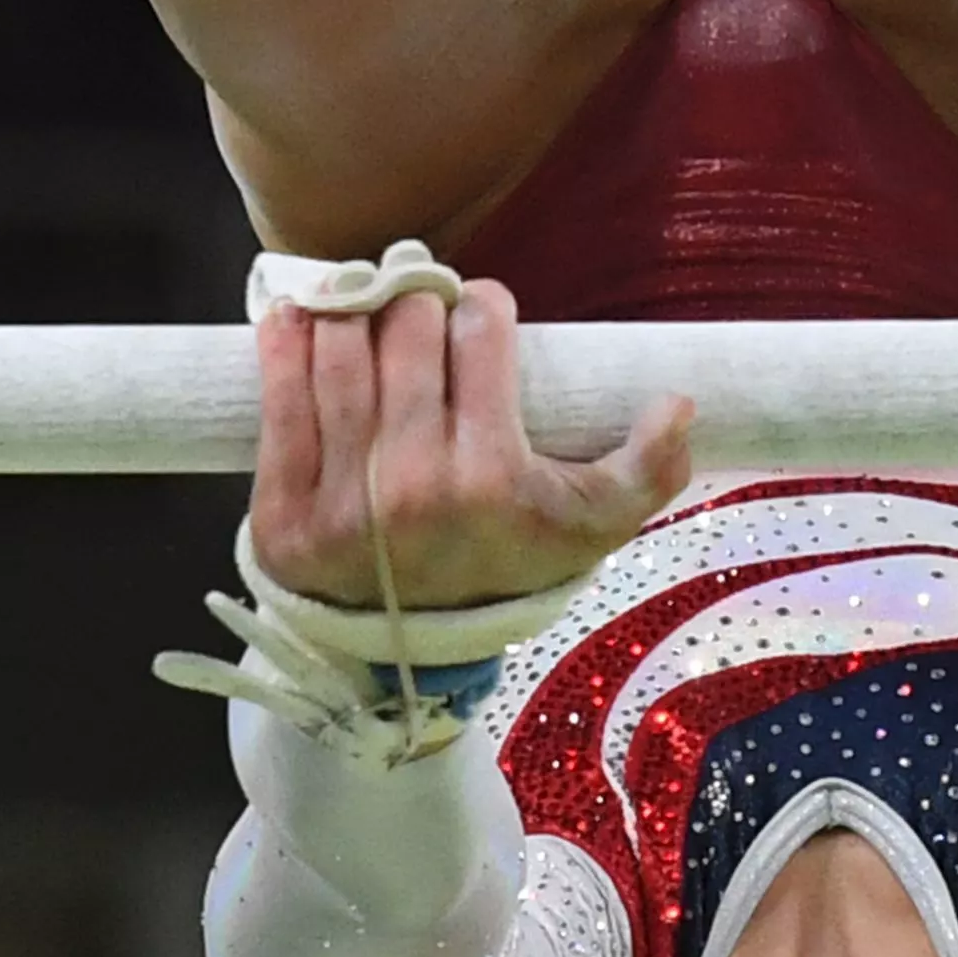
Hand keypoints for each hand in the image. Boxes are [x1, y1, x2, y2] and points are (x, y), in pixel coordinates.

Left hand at [247, 279, 694, 612]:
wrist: (415, 655)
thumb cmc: (508, 566)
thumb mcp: (594, 527)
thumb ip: (650, 468)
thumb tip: (679, 401)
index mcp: (493, 476)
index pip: (480, 333)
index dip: (482, 307)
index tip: (478, 311)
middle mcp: (415, 485)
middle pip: (409, 329)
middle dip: (418, 301)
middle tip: (420, 307)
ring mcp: (343, 500)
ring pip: (342, 351)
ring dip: (353, 310)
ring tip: (365, 305)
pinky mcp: (284, 514)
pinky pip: (278, 401)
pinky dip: (284, 345)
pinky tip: (297, 318)